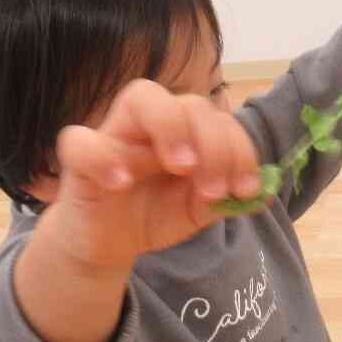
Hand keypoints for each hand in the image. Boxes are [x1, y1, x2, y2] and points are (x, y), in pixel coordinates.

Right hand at [40, 79, 261, 269]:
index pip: (219, 119)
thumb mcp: (197, 209)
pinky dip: (102, 157)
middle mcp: (153, 124)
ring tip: (183, 167)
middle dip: (213, 143)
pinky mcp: (79, 159)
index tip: (244, 189)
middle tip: (214, 188)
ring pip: (140, 96)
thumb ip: (226, 197)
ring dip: (170, 126)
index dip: (239, 148)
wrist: (108, 244)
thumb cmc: (154, 214)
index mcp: (186, 132)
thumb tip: (262, 192)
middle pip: (188, 103)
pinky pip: (80, 141)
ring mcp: (115, 135)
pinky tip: (122, 183)